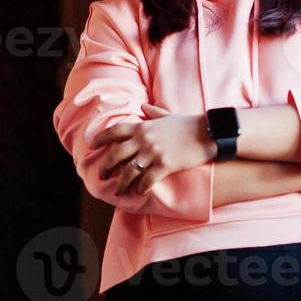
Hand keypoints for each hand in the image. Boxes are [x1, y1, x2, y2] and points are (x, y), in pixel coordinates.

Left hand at [92, 103, 215, 196]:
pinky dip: (140, 188)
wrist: (209, 132)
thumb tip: (143, 108)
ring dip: (120, 183)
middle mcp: (144, 139)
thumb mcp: (168, 115)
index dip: (100, 139)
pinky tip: (139, 192)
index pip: (114, 131)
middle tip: (101, 175)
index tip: (92, 146)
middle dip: (105, 167)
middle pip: (116, 154)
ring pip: (128, 171)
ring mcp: (154, 152)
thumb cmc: (188, 124)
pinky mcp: (165, 165)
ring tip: (117, 191)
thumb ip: (153, 113)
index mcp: (143, 126)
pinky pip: (146, 180)